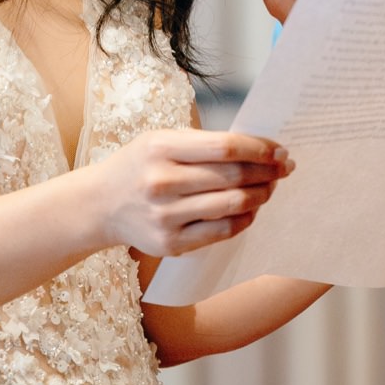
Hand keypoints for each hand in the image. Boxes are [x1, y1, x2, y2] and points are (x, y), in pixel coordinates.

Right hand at [86, 127, 292, 256]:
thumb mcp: (160, 140)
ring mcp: (165, 216)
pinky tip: (250, 209)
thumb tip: (259, 148)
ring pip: (232, 206)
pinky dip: (244, 219)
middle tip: (285, 168)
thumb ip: (203, 144)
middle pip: (233, 177)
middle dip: (267, 171)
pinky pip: (221, 232)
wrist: (100, 205)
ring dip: (261, 195)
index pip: (225, 147)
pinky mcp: (170, 244)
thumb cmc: (140, 165)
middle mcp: (162, 182)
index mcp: (161, 148)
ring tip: (270, 187)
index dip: (260, 148)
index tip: (280, 150)